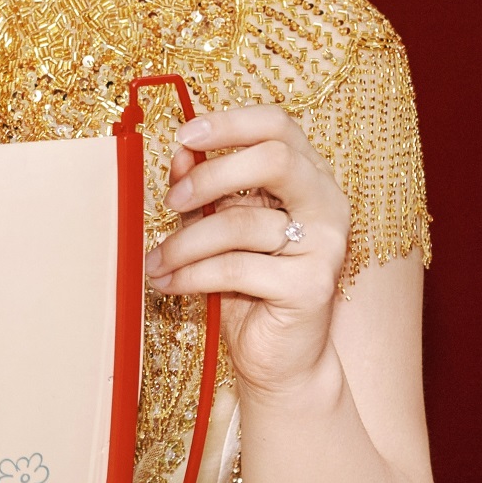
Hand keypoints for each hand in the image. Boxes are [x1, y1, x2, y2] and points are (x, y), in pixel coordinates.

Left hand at [149, 104, 347, 398]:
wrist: (279, 359)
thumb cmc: (248, 287)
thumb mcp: (220, 227)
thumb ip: (205, 190)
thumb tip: (181, 153)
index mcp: (309, 177)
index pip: (279, 125)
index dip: (230, 123)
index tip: (184, 136)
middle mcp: (327, 203)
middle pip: (274, 158)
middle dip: (211, 175)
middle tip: (171, 201)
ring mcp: (325, 244)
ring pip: (242, 222)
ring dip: (184, 242)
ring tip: (154, 261)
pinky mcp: (312, 285)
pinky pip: (237, 267)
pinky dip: (192, 274)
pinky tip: (169, 283)